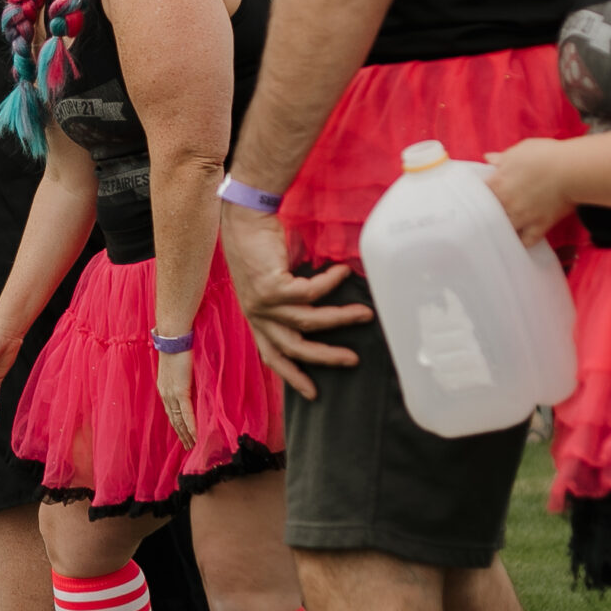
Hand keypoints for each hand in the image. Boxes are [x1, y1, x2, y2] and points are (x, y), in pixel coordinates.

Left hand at [157, 346, 198, 448]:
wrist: (174, 336)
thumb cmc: (179, 346)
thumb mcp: (179, 366)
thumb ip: (184, 378)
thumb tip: (192, 383)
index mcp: (164, 388)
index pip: (171, 412)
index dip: (177, 425)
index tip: (182, 436)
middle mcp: (166, 393)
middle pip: (174, 420)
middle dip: (181, 435)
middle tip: (188, 447)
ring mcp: (172, 393)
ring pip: (179, 420)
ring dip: (187, 434)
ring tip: (193, 446)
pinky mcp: (181, 391)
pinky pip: (187, 413)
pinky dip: (192, 426)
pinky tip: (196, 436)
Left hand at [220, 203, 372, 398]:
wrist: (244, 217)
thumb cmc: (263, 245)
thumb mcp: (276, 281)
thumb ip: (295, 299)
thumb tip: (331, 308)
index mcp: (256, 317)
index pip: (272, 355)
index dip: (292, 375)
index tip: (312, 394)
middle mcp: (257, 314)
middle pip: (293, 348)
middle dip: (325, 358)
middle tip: (353, 360)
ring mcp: (262, 302)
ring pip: (307, 322)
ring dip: (340, 319)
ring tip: (365, 314)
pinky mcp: (270, 287)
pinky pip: (310, 293)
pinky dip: (330, 283)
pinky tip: (343, 273)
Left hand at [485, 139, 576, 247]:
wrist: (572, 169)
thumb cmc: (546, 155)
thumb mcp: (520, 150)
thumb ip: (502, 158)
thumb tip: (488, 158)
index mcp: (497, 183)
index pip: (476, 194)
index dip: (475, 195)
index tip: (476, 196)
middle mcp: (506, 203)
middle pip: (486, 215)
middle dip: (485, 215)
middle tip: (485, 215)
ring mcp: (522, 216)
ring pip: (503, 230)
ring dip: (501, 230)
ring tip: (499, 230)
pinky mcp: (539, 225)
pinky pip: (526, 241)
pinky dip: (522, 243)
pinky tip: (518, 241)